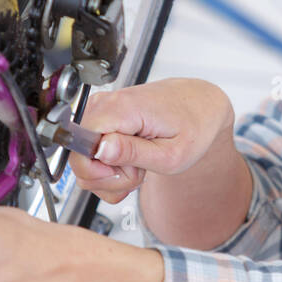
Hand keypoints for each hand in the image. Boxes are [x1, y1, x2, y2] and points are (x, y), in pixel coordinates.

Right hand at [68, 78, 234, 204]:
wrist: (201, 105)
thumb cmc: (194, 125)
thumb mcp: (172, 153)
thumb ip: (133, 153)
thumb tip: (100, 150)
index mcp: (122, 109)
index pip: (80, 147)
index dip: (100, 170)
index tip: (126, 171)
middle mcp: (106, 104)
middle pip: (79, 158)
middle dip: (109, 177)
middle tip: (139, 169)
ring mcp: (102, 110)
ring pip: (84, 161)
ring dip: (112, 174)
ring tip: (140, 162)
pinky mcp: (102, 118)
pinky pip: (91, 153)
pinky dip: (111, 166)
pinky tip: (132, 160)